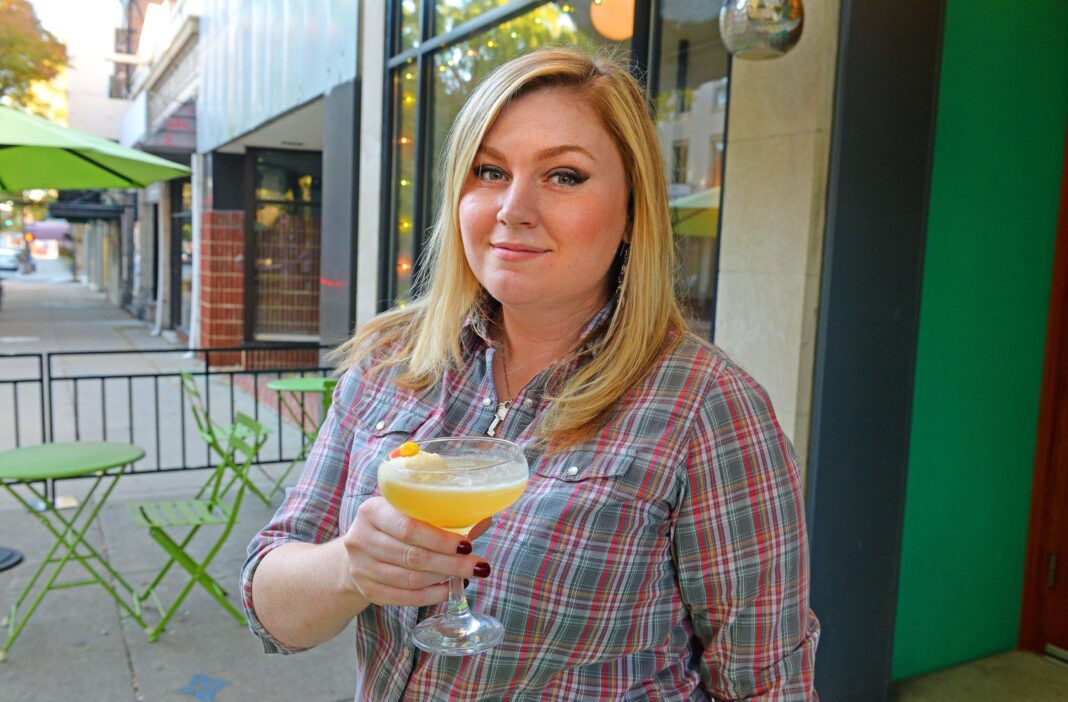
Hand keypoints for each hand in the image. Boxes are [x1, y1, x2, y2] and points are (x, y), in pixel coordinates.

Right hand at [340, 496, 491, 606]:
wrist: (357, 550)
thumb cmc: (391, 526)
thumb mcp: (407, 511)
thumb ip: (442, 515)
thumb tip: (483, 519)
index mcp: (372, 511)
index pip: (408, 528)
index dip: (440, 539)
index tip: (468, 544)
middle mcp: (361, 539)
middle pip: (412, 556)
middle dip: (450, 563)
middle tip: (478, 566)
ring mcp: (361, 567)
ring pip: (409, 579)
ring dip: (443, 579)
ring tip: (467, 575)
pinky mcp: (366, 590)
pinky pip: (404, 597)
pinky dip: (430, 595)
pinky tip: (448, 590)